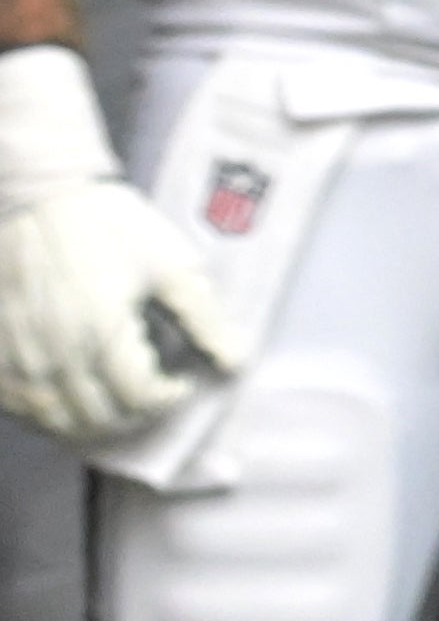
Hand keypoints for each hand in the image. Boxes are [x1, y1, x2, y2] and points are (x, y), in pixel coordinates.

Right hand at [0, 47, 237, 453]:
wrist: (39, 197)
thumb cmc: (109, 226)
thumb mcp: (172, 264)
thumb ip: (205, 319)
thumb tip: (234, 362)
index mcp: (101, 333)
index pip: (140, 399)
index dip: (171, 398)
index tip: (183, 380)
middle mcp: (53, 356)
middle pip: (100, 420)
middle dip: (139, 415)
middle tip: (157, 394)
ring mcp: (18, 359)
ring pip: (57, 422)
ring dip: (97, 423)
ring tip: (121, 402)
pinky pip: (22, 408)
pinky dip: (53, 414)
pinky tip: (76, 397)